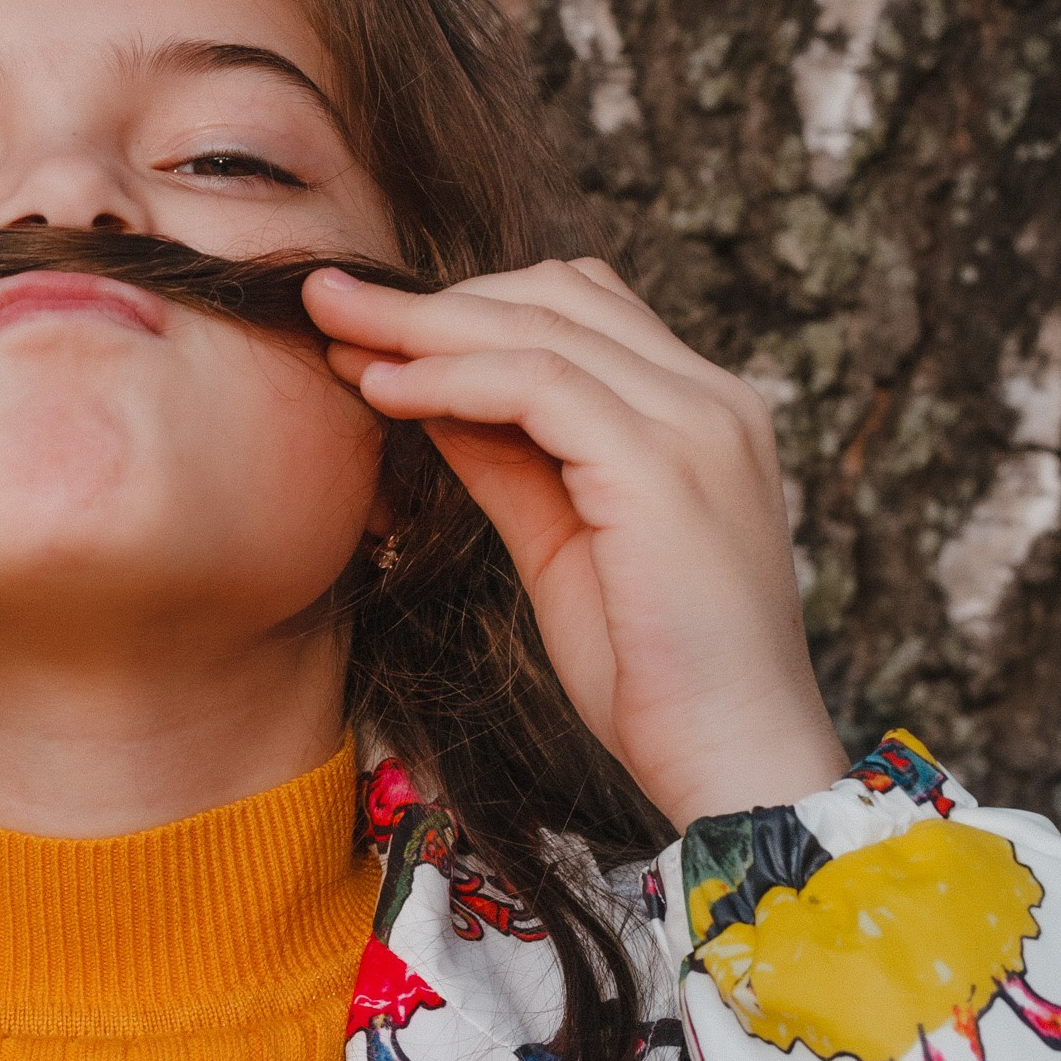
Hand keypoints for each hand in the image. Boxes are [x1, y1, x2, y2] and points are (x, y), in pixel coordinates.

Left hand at [304, 257, 843, 832]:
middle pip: (556, 295)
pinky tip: (383, 390)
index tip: (370, 328)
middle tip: (326, 298)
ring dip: (422, 325)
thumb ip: (508, 462)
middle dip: (431, 297)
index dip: (468, 305)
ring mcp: (696, 425)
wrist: (733, 765)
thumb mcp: (562, 545)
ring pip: (540, 326)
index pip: (581, 308)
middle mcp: (711, 400)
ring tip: (333, 330)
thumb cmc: (654, 676)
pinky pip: (536, 385)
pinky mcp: (662, 467)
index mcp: (702, 414)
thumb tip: (426, 394)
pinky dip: (448, 377)